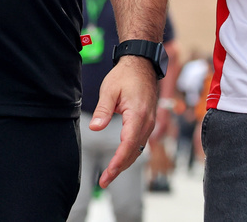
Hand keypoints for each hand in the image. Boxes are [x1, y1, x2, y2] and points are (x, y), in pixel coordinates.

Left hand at [89, 56, 157, 188]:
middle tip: (104, 182)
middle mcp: (147, 121)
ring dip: (125, 163)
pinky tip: (121, 160)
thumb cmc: (125, 75)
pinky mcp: (148, 122)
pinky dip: (131, 153)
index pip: (128, 144)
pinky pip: (140, 142)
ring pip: (138, 149)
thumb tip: (95, 128)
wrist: (142, 63)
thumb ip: (103, 110)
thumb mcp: (109, 90)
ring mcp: (150, 122)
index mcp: (137, 114)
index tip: (108, 174)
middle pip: (134, 151)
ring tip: (109, 175)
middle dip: (119, 168)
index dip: (118, 161)